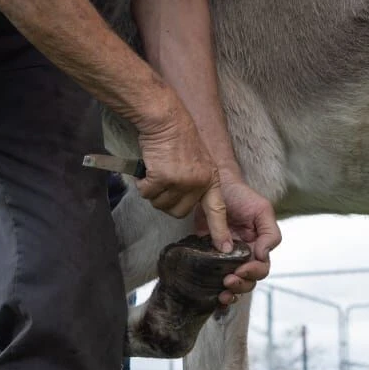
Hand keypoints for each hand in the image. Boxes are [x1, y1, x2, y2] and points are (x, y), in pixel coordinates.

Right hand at [134, 102, 226, 245]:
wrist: (166, 119)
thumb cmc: (178, 138)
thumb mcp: (198, 161)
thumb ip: (196, 183)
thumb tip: (185, 204)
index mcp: (211, 180)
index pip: (218, 211)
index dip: (220, 232)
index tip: (225, 249)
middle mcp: (199, 183)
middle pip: (179, 212)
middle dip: (167, 200)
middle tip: (164, 179)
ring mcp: (181, 182)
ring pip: (161, 204)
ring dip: (154, 191)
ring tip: (158, 170)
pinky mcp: (163, 178)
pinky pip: (147, 194)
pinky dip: (143, 184)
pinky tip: (149, 168)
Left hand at [200, 176, 279, 305]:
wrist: (214, 184)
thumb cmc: (241, 195)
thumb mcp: (261, 209)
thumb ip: (270, 233)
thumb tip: (263, 255)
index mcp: (259, 246)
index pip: (261, 267)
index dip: (253, 272)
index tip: (241, 269)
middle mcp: (244, 254)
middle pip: (248, 280)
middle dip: (241, 285)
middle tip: (228, 281)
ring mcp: (226, 257)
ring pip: (233, 283)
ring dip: (230, 292)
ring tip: (222, 293)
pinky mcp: (208, 256)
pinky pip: (212, 277)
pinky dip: (213, 289)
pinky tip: (212, 294)